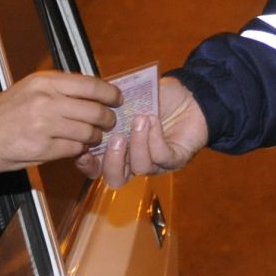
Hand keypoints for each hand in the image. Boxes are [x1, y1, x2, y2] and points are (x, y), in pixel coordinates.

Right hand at [0, 70, 119, 191]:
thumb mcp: (28, 90)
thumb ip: (58, 89)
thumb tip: (90, 93)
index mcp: (43, 81)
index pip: (90, 84)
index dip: (110, 93)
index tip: (117, 99)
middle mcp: (45, 100)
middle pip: (94, 110)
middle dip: (107, 119)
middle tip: (109, 122)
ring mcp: (44, 125)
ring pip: (88, 131)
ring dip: (95, 137)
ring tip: (91, 137)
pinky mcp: (42, 149)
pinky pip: (75, 149)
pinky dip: (80, 150)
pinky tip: (75, 148)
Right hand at [78, 76, 208, 188]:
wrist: (192, 96)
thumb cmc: (161, 98)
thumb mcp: (131, 97)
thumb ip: (111, 103)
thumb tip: (92, 100)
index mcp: (119, 148)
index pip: (97, 167)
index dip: (87, 164)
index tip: (84, 149)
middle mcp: (135, 160)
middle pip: (116, 179)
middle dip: (112, 161)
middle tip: (116, 137)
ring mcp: (157, 163)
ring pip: (140, 167)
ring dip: (138, 142)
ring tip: (141, 118)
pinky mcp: (176, 159)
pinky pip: (162, 157)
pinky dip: (156, 139)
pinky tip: (154, 121)